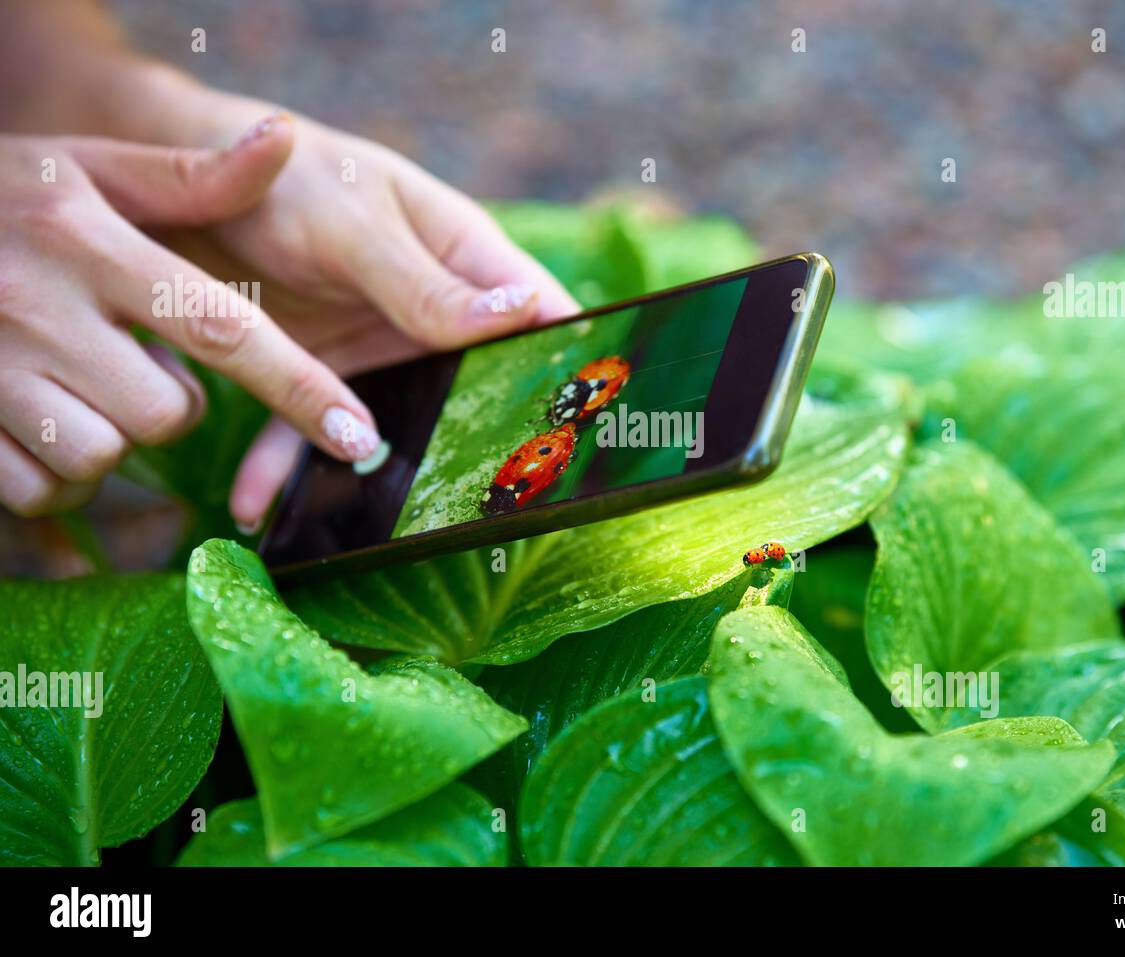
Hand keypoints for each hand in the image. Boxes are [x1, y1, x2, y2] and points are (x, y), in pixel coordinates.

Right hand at [0, 125, 382, 516]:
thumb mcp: (85, 171)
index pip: (223, 329)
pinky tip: (31, 417)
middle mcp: (42, 311)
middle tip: (126, 359)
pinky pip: (41, 492)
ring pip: (104, 458)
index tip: (357, 434)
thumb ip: (190, 177)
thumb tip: (287, 141)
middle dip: (171, 402)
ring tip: (72, 383)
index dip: (300, 388)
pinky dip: (53, 474)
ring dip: (108, 437)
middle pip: (168, 413)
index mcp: (90, 245)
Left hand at [151, 108, 580, 532]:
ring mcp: (377, 349)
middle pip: (480, 387)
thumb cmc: (285, 179)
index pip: (544, 315)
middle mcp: (433, 312)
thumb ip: (428, 285)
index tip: (593, 427)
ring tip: (372, 532)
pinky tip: (256, 506)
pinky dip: (286, 470)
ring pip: (399, 425)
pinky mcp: (318, 374)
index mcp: (466, 259)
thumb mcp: (357, 230)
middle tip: (488, 504)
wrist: (178, 189)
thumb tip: (525, 313)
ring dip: (381, 476)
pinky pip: (312, 434)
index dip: (574, 366)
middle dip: (483, 446)